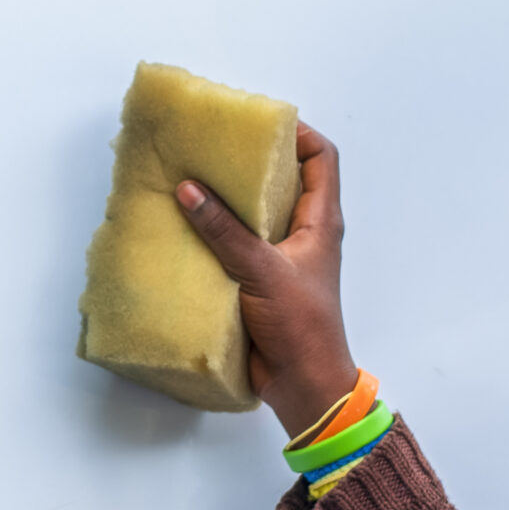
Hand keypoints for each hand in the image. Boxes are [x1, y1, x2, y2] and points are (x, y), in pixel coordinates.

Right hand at [174, 122, 357, 437]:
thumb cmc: (300, 324)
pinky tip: (187, 226)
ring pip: (258, 214)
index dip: (299, 134)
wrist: (304, 384)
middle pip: (285, 180)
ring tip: (192, 179)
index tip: (259, 125)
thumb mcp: (262, 270)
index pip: (322, 158)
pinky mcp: (260, 280)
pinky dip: (217, 233)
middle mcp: (305, 232)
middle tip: (212, 148)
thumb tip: (190, 188)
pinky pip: (238, 245)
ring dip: (229, 200)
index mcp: (321, 221)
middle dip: (252, 162)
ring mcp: (282, 257)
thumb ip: (225, 230)